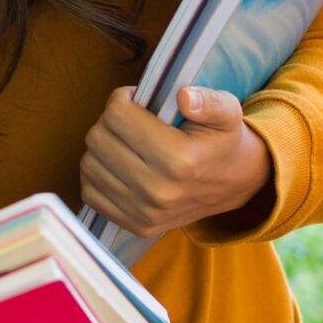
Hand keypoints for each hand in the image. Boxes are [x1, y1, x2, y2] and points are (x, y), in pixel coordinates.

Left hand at [78, 85, 272, 240]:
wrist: (233, 185)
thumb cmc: (223, 142)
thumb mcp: (228, 112)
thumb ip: (209, 101)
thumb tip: (183, 97)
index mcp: (179, 159)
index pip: (117, 116)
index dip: (123, 99)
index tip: (136, 100)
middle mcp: (158, 190)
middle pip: (97, 138)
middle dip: (109, 121)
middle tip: (129, 120)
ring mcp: (144, 213)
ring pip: (89, 164)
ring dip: (101, 146)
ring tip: (125, 142)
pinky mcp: (135, 226)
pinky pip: (89, 192)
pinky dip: (98, 174)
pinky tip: (118, 164)